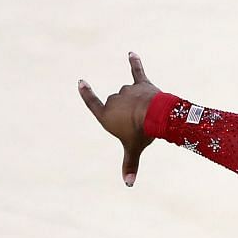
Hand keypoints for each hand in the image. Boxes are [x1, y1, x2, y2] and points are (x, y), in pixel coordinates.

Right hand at [79, 52, 160, 184]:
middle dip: (127, 113)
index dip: (87, 94)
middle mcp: (113, 100)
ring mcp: (127, 91)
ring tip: (147, 113)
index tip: (81, 82)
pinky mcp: (141, 83)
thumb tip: (129, 184)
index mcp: (106, 115)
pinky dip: (134, 62)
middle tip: (138, 123)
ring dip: (136, 101)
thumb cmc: (141, 133)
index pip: (92, 103)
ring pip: (128, 94)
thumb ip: (130, 165)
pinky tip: (131, 52)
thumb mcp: (133, 149)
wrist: (156, 116)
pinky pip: (137, 71)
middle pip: (116, 105)